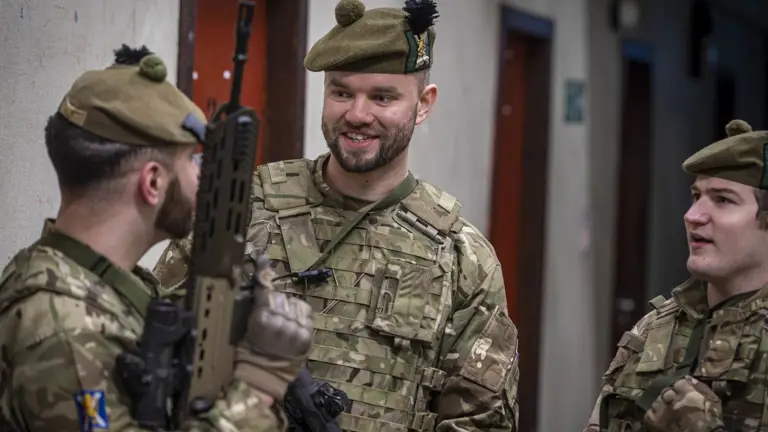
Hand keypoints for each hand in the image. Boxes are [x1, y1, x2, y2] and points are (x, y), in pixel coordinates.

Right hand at [234, 254, 313, 400]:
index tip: (263, 256)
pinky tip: (293, 324)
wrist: (266, 372)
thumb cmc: (253, 347)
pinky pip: (306, 312)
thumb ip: (256, 304)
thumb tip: (260, 278)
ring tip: (283, 322)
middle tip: (271, 316)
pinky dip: (300, 315)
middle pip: (280, 295)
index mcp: (260, 319)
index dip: (263, 272)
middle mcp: (279, 322)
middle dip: (276, 302)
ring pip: (294, 302)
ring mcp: (294, 328)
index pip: (264, 290)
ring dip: (289, 308)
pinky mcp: (306, 335)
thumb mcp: (248, 325)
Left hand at [643, 376, 724, 431]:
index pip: (678, 382)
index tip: (683, 393)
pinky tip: (661, 419)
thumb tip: (689, 378)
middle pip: (666, 391)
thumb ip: (701, 387)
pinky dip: (654, 415)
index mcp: (684, 388)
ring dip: (662, 405)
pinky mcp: (653, 419)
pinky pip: (650, 413)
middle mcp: (670, 395)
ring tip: (669, 412)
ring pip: (657, 401)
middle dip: (670, 396)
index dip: (680, 388)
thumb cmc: (711, 419)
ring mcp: (660, 407)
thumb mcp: (712, 400)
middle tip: (676, 404)